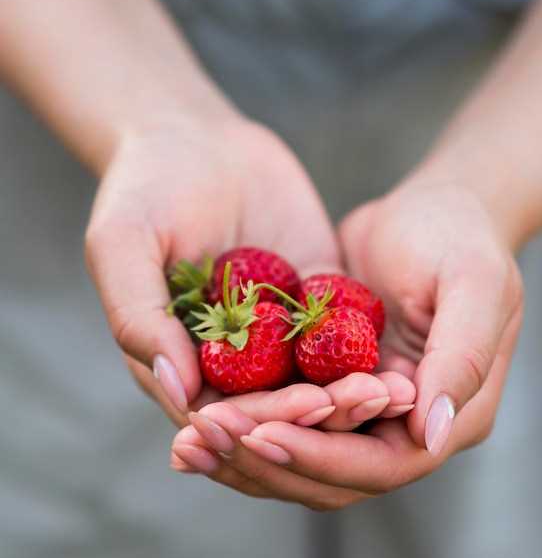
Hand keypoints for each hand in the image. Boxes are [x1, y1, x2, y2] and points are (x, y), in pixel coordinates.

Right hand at [85, 112, 412, 426]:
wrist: (198, 138)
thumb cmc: (147, 186)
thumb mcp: (124, 243)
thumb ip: (138, 315)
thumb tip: (178, 387)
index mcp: (178, 358)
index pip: (219, 414)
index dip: (264, 419)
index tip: (307, 408)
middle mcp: (230, 358)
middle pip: (275, 408)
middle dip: (320, 412)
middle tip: (368, 400)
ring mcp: (275, 332)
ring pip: (314, 382)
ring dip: (352, 394)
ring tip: (393, 390)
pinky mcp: (312, 302)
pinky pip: (340, 335)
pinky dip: (367, 353)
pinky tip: (400, 358)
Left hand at [172, 179, 521, 508]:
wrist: (428, 212)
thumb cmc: (457, 237)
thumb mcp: (473, 284)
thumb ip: (461, 357)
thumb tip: (433, 434)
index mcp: (450, 415)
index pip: (380, 464)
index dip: (320, 456)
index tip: (260, 434)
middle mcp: (406, 427)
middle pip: (331, 473)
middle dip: (267, 459)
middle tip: (202, 438)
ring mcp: (367, 411)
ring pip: (301, 454)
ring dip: (245, 451)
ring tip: (187, 438)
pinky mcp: (332, 384)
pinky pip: (286, 416)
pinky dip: (245, 420)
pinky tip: (196, 414)